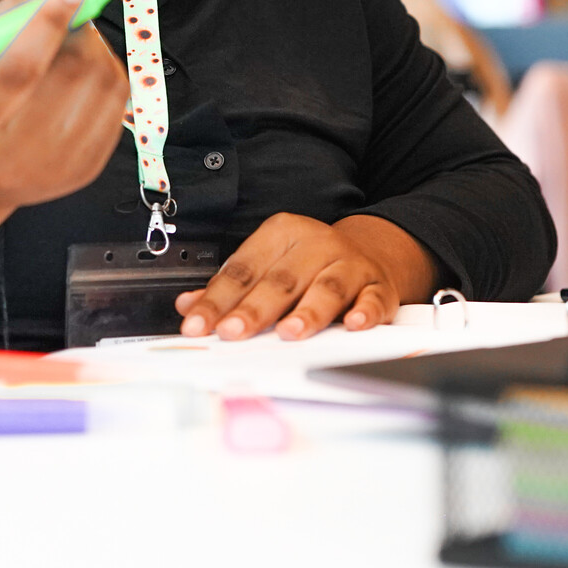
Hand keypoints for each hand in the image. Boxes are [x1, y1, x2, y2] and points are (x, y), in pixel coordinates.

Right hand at [0, 0, 128, 209]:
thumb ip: (13, 9)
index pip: (19, 70)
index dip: (47, 22)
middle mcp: (15, 155)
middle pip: (68, 74)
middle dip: (77, 27)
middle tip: (70, 7)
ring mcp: (55, 168)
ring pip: (101, 84)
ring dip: (95, 45)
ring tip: (71, 40)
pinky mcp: (85, 171)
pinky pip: (117, 104)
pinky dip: (107, 71)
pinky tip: (83, 69)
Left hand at [175, 213, 437, 341]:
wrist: (372, 253)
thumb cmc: (310, 265)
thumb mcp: (269, 265)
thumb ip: (231, 287)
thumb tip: (188, 307)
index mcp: (283, 234)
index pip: (243, 269)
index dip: (217, 299)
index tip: (197, 324)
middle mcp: (317, 244)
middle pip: (281, 279)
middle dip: (255, 308)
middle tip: (234, 332)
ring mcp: (350, 264)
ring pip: (328, 286)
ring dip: (308, 311)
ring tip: (290, 333)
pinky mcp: (379, 286)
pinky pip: (373, 298)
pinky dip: (366, 311)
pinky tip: (355, 324)